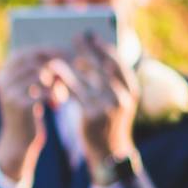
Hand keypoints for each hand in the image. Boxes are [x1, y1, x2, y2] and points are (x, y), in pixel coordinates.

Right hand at [0, 48, 72, 187]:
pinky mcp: (19, 105)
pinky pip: (43, 91)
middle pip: (32, 60)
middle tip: (71, 65)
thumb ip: (40, 71)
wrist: (19, 141)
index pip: (23, 53)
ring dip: (55, 81)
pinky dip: (54, 95)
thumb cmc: (29, 111)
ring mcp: (8, 92)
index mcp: (2, 74)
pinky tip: (55, 104)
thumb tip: (61, 53)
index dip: (44, 50)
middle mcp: (2, 81)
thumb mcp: (31, 89)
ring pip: (39, 74)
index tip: (65, 52)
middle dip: (54, 62)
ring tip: (59, 93)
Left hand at [66, 34, 138, 164]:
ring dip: (73, 62)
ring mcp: (108, 105)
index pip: (118, 61)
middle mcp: (123, 95)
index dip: (104, 46)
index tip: (92, 34)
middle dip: (89, 49)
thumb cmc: (110, 122)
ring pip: (87, 77)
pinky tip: (55, 72)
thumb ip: (111, 81)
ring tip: (61, 52)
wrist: (109, 152)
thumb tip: (94, 55)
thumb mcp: (117, 101)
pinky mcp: (91, 115)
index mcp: (132, 89)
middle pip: (103, 65)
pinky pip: (75, 92)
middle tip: (77, 36)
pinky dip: (64, 80)